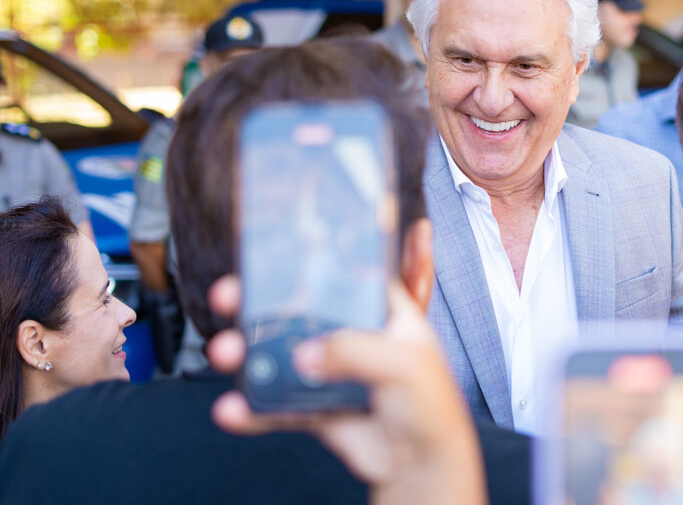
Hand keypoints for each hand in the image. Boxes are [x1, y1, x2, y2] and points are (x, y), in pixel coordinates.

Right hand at [205, 275, 485, 504]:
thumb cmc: (429, 404)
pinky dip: (253, 409)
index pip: (343, 274)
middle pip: (298, 309)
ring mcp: (329, 369)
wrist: (422, 462)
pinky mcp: (314, 405)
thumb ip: (354, 352)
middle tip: (229, 295)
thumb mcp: (402, 364)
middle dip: (259, 301)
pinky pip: (276, 403)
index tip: (270, 251)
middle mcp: (350, 334)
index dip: (310, 260)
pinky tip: (232, 410)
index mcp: (379, 310)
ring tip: (224, 352)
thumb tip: (306, 355)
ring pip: (279, 354)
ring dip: (246, 351)